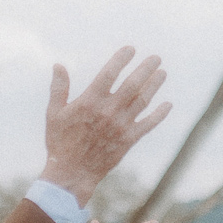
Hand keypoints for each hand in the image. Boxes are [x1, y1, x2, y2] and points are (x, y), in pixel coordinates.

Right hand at [38, 48, 170, 203]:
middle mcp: (108, 111)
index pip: (109, 73)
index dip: (121, 59)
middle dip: (145, 69)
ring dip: (154, 85)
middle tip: (156, 57)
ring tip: (162, 73)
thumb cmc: (60, 142)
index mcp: (89, 101)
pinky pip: (148, 124)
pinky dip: (159, 114)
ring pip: (143, 101)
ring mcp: (121, 126)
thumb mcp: (54, 113)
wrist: (71, 172)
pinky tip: (168, 105)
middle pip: (132, 84)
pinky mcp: (129, 140)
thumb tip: (58, 65)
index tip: (131, 49)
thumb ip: (59, 88)